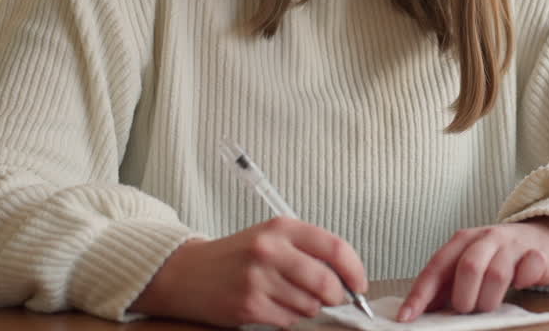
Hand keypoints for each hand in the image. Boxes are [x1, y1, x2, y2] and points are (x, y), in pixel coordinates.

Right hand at [130, 216, 367, 328]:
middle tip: (331, 298)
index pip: (335, 247)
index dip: (355, 270)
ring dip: (308, 309)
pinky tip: (273, 307)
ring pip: (309, 306)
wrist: (189, 273)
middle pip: (326, 282)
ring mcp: (258, 279)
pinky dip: (288, 319)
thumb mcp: (272, 238)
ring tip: (289, 298)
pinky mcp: (248, 306)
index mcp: (282, 228)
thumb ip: (309, 251)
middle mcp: (270, 250)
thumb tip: (348, 279)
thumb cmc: (237, 256)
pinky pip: (288, 321)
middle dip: (335, 297)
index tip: (359, 284)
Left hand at [397, 218, 548, 321]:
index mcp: (463, 240)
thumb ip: (447, 284)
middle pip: (468, 267)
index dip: (421, 294)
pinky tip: (520, 283)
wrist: (541, 236)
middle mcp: (486, 238)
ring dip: (490, 299)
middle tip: (466, 309)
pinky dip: (523, 280)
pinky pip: (530, 268)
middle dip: (464, 297)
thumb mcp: (468, 262)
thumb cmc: (497, 256)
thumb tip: (419, 311)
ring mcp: (513, 244)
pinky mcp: (537, 254)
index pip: (436, 267)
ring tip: (490, 304)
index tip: (407, 317)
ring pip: (497, 274)